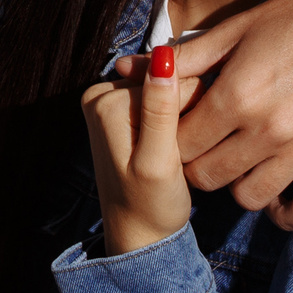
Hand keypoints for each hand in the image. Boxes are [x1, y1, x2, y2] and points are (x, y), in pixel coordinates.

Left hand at [81, 44, 199, 256]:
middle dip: (184, 112)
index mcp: (105, 102)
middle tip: (181, 150)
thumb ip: (160, 110)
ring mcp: (107, 103)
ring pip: (165, 90)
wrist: (139, 235)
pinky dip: (173, 121)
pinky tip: (172, 145)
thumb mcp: (158, 161)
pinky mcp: (120, 113)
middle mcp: (99, 95)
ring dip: (181, 117)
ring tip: (176, 150)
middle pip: (164, 81)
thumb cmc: (150, 205)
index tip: (189, 143)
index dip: (193, 109)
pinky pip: (159, 101)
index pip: (169, 80)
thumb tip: (163, 57)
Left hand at [163, 0, 292, 230]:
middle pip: (208, 177)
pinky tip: (280, 195)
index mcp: (236, 94)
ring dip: (241, 185)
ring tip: (246, 164)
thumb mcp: (235, 30)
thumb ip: (182, 60)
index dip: (176, 141)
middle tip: (212, 149)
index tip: (186, 132)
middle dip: (201, 165)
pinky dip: (287, 212)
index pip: (181, 145)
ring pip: (250, 198)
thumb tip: (125, 69)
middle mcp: (268, 128)